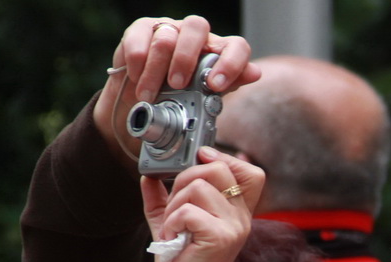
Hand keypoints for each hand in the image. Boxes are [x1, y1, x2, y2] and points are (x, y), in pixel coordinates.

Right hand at [93, 15, 260, 163]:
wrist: (138, 106)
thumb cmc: (174, 101)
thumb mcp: (201, 102)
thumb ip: (226, 87)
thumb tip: (254, 72)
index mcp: (216, 54)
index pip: (235, 46)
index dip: (230, 62)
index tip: (216, 85)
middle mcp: (195, 38)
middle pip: (198, 27)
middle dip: (186, 59)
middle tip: (177, 86)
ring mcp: (168, 30)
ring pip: (167, 37)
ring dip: (156, 71)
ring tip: (149, 95)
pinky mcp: (142, 30)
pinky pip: (141, 38)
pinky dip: (138, 64)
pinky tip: (136, 78)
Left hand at [140, 147, 263, 261]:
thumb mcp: (171, 225)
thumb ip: (161, 200)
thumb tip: (148, 176)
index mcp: (236, 213)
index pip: (250, 171)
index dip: (223, 158)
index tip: (197, 162)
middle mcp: (241, 218)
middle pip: (218, 168)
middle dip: (185, 181)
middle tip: (175, 211)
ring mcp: (234, 227)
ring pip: (198, 186)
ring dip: (174, 206)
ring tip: (174, 229)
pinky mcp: (220, 238)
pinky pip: (188, 211)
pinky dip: (172, 223)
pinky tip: (173, 239)